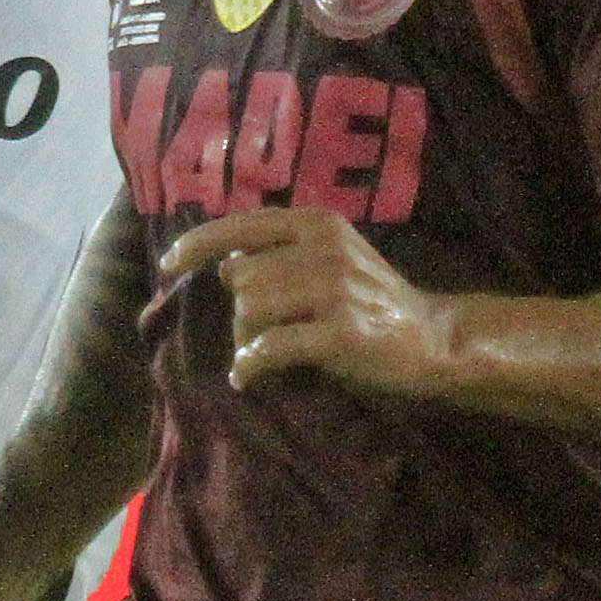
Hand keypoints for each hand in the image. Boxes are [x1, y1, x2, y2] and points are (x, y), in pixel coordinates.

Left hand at [150, 206, 449, 399]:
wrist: (432, 337)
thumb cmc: (373, 300)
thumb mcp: (331, 258)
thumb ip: (281, 253)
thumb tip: (223, 263)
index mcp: (317, 224)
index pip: (242, 225)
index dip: (197, 243)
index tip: (168, 265)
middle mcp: (325, 249)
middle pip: (241, 278)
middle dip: (238, 313)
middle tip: (256, 337)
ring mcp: (335, 291)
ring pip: (250, 311)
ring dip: (244, 340)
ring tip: (260, 356)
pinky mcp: (341, 335)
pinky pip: (270, 348)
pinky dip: (250, 366)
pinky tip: (249, 377)